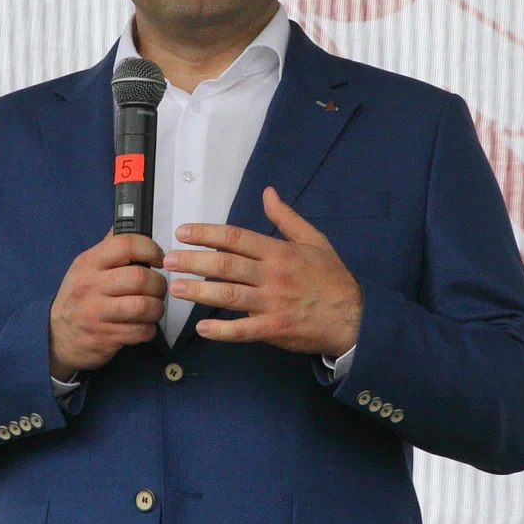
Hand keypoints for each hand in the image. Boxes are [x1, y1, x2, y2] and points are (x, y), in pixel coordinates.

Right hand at [48, 226, 166, 379]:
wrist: (57, 335)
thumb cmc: (78, 297)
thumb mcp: (85, 267)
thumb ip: (108, 248)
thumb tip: (128, 222)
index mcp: (89, 263)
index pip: (126, 245)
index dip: (151, 249)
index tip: (158, 258)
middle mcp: (91, 286)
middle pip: (140, 277)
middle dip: (158, 284)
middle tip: (158, 288)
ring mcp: (97, 313)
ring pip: (144, 306)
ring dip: (157, 307)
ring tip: (153, 307)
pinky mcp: (105, 337)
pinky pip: (141, 331)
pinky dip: (149, 328)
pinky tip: (143, 324)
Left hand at [164, 186, 361, 357]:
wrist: (354, 318)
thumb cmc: (332, 278)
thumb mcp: (314, 240)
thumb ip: (286, 217)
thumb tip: (268, 192)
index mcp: (279, 252)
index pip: (236, 238)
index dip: (207, 234)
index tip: (183, 233)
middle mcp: (272, 275)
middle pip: (226, 265)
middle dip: (194, 261)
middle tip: (169, 260)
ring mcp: (272, 304)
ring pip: (229, 296)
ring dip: (199, 292)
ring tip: (176, 288)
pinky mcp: (274, 329)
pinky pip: (242, 330)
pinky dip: (221, 330)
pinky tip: (201, 328)